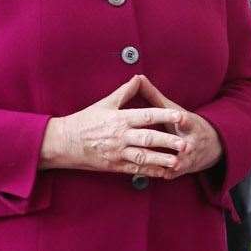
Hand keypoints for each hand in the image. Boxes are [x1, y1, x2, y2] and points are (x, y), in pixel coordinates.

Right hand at [40, 77, 187, 175]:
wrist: (64, 142)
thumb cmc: (85, 120)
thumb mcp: (104, 103)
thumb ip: (125, 92)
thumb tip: (138, 77)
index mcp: (120, 118)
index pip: (146, 116)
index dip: (164, 115)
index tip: (180, 116)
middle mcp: (120, 136)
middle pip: (148, 139)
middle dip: (168, 142)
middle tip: (185, 144)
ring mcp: (117, 152)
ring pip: (143, 157)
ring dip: (161, 160)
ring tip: (177, 162)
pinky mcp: (114, 166)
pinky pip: (135, 169)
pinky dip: (150, 171)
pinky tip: (163, 173)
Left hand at [132, 75, 222, 174]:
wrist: (211, 146)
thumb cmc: (185, 124)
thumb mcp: (173, 109)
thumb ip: (154, 96)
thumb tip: (138, 78)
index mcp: (189, 124)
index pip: (187, 120)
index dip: (183, 119)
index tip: (180, 118)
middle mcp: (191, 141)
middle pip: (185, 143)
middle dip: (180, 146)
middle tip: (179, 147)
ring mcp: (188, 157)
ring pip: (179, 161)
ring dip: (169, 163)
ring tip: (157, 163)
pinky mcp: (183, 169)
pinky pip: (172, 173)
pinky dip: (164, 173)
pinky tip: (152, 173)